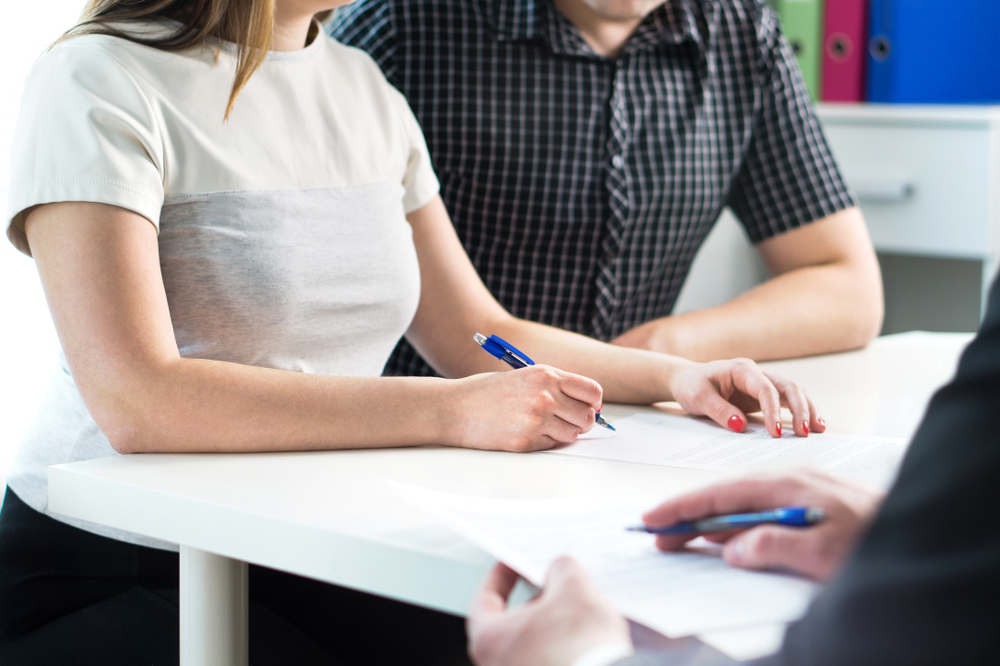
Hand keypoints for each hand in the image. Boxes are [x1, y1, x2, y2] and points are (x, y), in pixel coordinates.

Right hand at [448, 365, 602, 451]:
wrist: (454, 408)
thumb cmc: (486, 391)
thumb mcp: (524, 376)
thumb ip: (554, 386)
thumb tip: (586, 403)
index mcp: (546, 375)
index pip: (592, 391)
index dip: (593, 401)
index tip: (588, 406)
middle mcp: (545, 396)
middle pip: (587, 416)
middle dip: (582, 421)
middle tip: (568, 420)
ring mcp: (536, 420)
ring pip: (573, 434)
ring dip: (564, 433)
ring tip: (544, 426)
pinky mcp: (526, 442)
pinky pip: (552, 446)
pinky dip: (546, 442)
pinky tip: (527, 432)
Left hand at [467, 558, 631, 665]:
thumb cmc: (580, 651)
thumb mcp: (574, 589)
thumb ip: (561, 569)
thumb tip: (560, 569)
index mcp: (489, 639)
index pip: (484, 599)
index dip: (500, 577)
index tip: (512, 565)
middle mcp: (497, 665)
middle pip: (510, 623)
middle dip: (533, 600)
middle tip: (552, 584)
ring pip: (532, 644)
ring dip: (551, 625)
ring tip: (576, 611)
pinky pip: (547, 660)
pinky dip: (560, 647)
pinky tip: (583, 638)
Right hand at [642, 469, 885, 580]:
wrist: (921, 533)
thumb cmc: (877, 541)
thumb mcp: (825, 552)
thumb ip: (776, 546)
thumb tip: (734, 548)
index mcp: (790, 484)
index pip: (725, 494)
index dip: (686, 506)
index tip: (656, 519)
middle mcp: (791, 481)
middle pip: (727, 496)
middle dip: (690, 514)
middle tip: (658, 534)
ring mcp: (800, 492)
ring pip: (743, 504)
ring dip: (711, 522)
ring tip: (681, 538)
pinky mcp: (809, 506)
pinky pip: (761, 513)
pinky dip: (736, 526)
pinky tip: (727, 539)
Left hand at [667, 358, 824, 437]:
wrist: (686, 380)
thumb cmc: (691, 385)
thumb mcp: (698, 397)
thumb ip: (719, 410)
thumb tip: (741, 426)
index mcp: (741, 369)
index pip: (766, 389)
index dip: (773, 411)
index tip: (776, 433)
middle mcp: (756, 373)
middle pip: (788, 387)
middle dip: (800, 409)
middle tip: (805, 433)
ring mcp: (762, 383)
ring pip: (793, 392)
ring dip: (807, 409)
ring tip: (818, 430)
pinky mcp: (763, 395)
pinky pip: (786, 401)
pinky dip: (800, 411)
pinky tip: (811, 425)